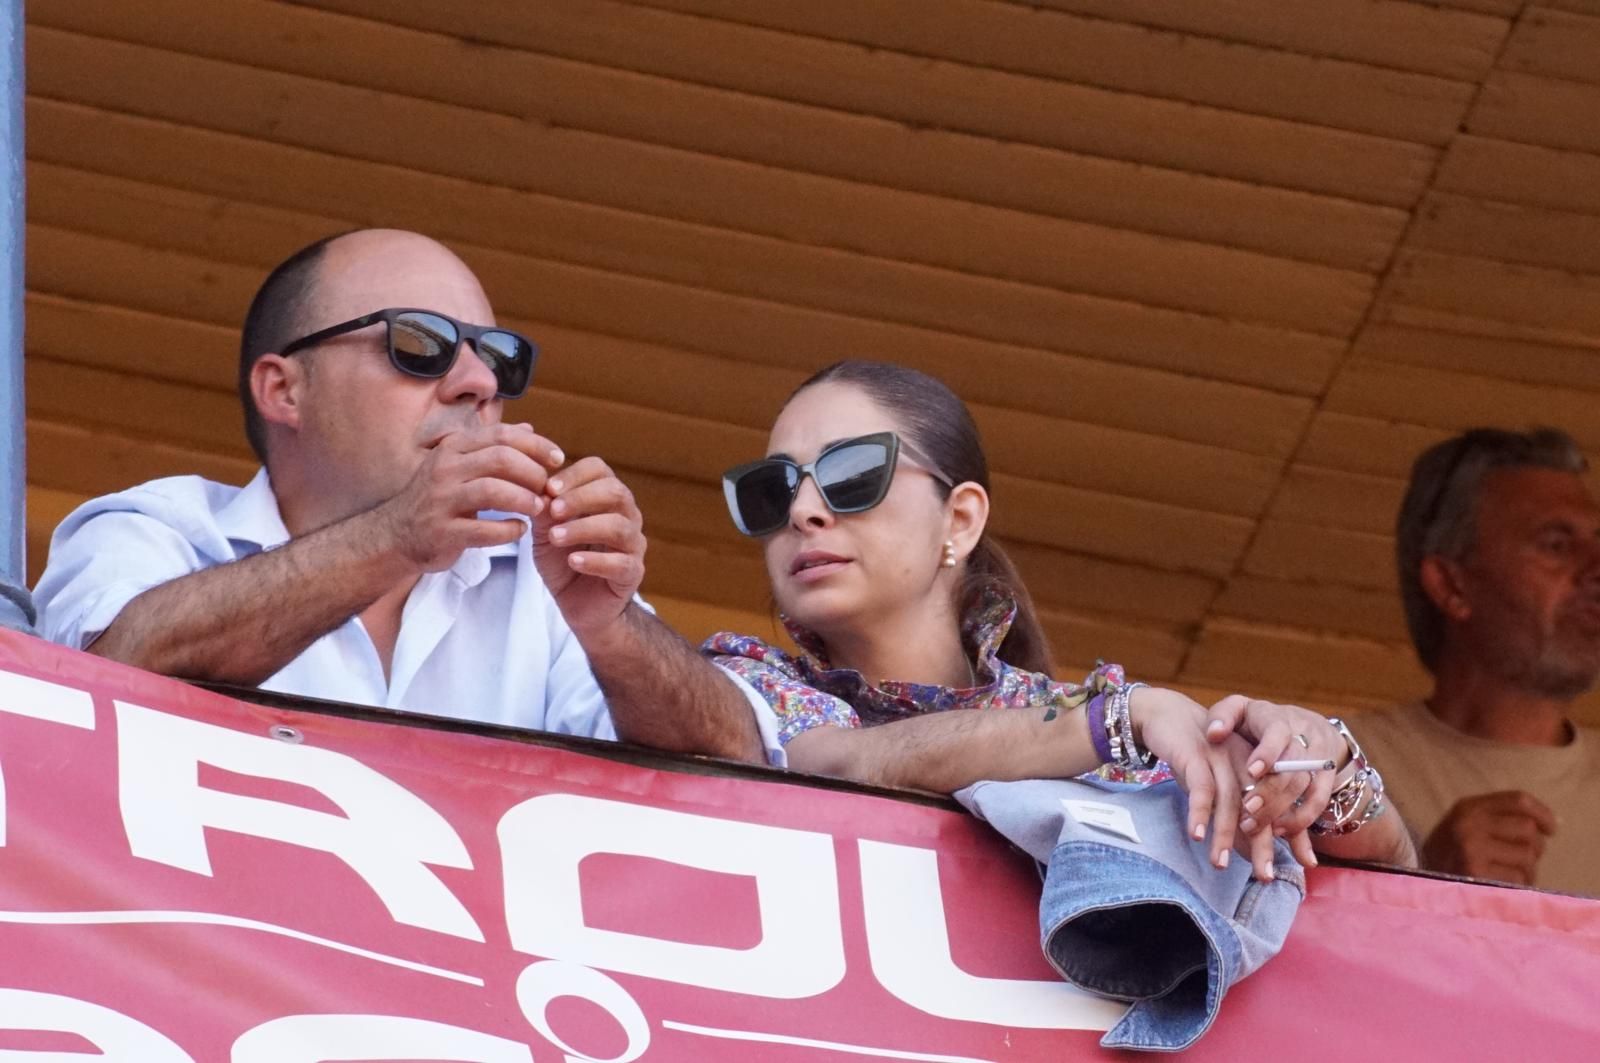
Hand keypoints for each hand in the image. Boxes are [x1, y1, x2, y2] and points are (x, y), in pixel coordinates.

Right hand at [378, 423, 559, 572]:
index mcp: (454, 447)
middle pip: (501, 459)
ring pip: (493, 491)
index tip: (558, 459)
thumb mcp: (460, 464)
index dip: (537, 446)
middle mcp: (445, 468)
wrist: (395, 534)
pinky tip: (520, 529)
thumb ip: (493, 447)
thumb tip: (529, 428)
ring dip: (524, 500)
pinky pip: (484, 530)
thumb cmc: (438, 497)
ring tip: (538, 509)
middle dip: (533, 473)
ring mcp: (441, 500)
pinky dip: (509, 530)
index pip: (503, 435)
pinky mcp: (442, 532)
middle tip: (548, 489)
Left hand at [533, 454, 645, 637]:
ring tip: (555, 537)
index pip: (599, 470)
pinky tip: (572, 561)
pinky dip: (595, 560)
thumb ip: (543, 512)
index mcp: (606, 498)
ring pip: (619, 526)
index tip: (548, 488)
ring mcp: (633, 544)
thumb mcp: (544, 533)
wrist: (578, 604)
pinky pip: (622, 562)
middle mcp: (626, 515)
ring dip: (584, 528)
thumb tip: (539, 490)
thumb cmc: (563, 561)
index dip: (575, 474)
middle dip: (581, 498)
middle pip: (616, 492)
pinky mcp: (633, 573)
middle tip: (553, 510)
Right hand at [1130, 687, 1279, 880]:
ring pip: (1229, 800)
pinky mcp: (1194, 754)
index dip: (1283, 837)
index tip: (1281, 870)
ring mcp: (1221, 757)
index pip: (1277, 807)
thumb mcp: (1223, 784)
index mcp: (1260, 768)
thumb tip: (1257, 857)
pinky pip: (1200, 787)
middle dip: (1261, 843)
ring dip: (1224, 834)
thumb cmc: (1198, 756)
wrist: (1167, 715)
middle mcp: (1245, 762)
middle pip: (1260, 806)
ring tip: (1219, 864)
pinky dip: (1199, 812)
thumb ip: (1242, 814)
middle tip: (1263, 875)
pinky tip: (1196, 835)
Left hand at [1205, 696, 1347, 840]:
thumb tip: (1213, 733)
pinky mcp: (1327, 776)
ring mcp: (1319, 756)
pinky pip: (1320, 800)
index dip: (1268, 752)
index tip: (1252, 771)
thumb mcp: (1238, 710)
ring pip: (1307, 785)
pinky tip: (1279, 831)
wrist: (1303, 724)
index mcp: (1276, 719)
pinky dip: (1302, 819)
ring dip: (1282, 809)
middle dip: (1271, 790)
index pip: (1277, 732)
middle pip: (1294, 764)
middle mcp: (1303, 736)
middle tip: (1247, 809)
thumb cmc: (1258, 721)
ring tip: (1254, 826)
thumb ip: (1223, 717)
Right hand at [1420, 791, 1555, 885]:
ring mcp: (1471, 848)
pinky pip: (1519, 877)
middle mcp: (1468, 824)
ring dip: (1527, 869)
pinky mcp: (1476, 874)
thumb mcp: (1466, 825)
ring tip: (1510, 874)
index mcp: (1467, 807)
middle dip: (1534, 847)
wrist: (1416, 883)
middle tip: (1523, 858)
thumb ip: (1499, 819)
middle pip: (1528, 829)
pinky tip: (1501, 884)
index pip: (1518, 800)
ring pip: (1527, 856)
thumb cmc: (1449, 855)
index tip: (1551, 829)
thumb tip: (1551, 824)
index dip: (1542, 813)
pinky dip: (1517, 884)